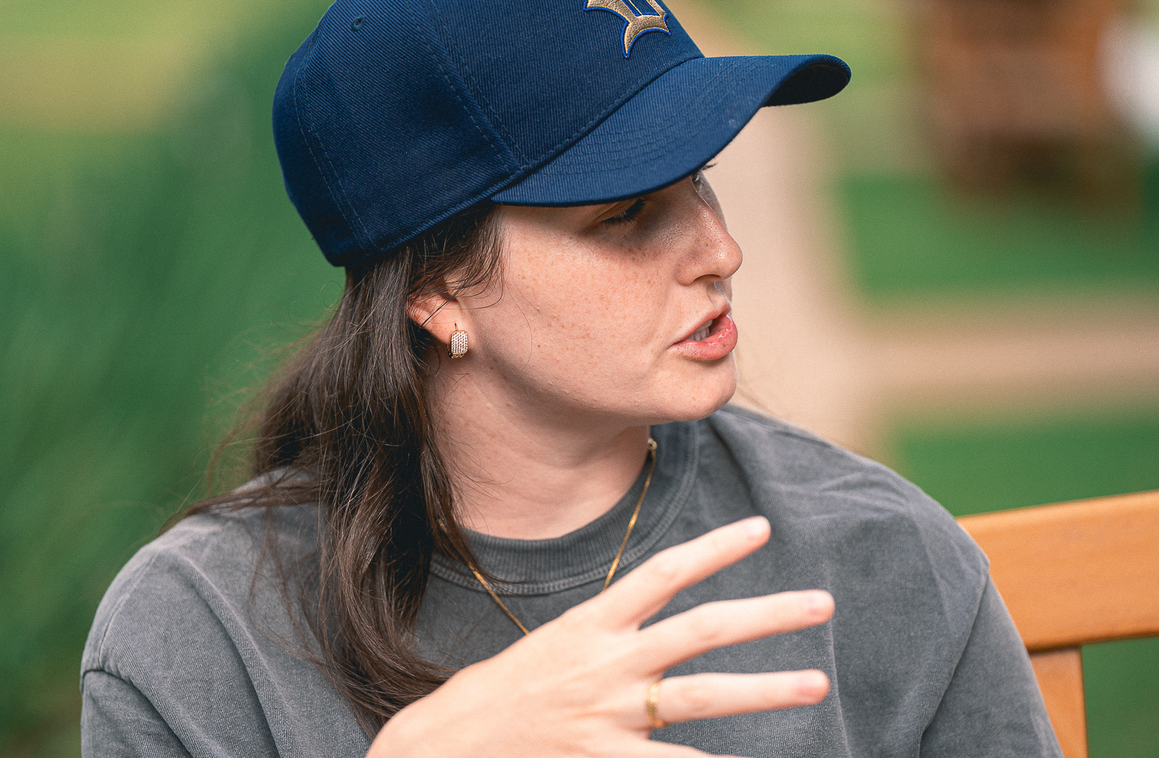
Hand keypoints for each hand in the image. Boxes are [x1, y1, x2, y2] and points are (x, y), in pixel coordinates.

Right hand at [369, 517, 833, 757]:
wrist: (444, 743)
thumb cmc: (499, 694)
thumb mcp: (551, 646)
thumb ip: (605, 636)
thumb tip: (654, 627)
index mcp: (589, 624)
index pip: (663, 573)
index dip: (714, 548)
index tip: (760, 530)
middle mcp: (605, 662)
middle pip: (700, 629)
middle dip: (766, 615)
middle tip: (821, 603)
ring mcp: (608, 713)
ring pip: (701, 695)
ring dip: (765, 689)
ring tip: (816, 683)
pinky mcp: (600, 757)